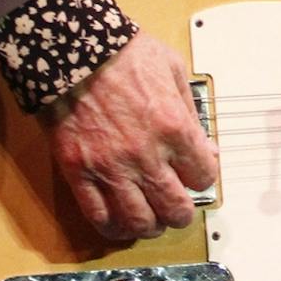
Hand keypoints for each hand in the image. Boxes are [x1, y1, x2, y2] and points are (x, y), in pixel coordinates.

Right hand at [42, 30, 217, 240]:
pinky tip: (121, 225)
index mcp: (174, 127)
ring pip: (138, 220)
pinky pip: (98, 215)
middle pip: (174, 207)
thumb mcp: (174, 72)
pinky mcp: (79, 173)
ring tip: (153, 220)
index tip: (197, 175)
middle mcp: (145, 154)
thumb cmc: (125, 55)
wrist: (74, 53)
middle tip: (180, 210)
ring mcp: (110, 167)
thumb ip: (191, 114)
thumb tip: (205, 147)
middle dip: (182, 213)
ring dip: (151, 226)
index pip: (203, 175)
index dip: (203, 178)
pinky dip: (114, 228)